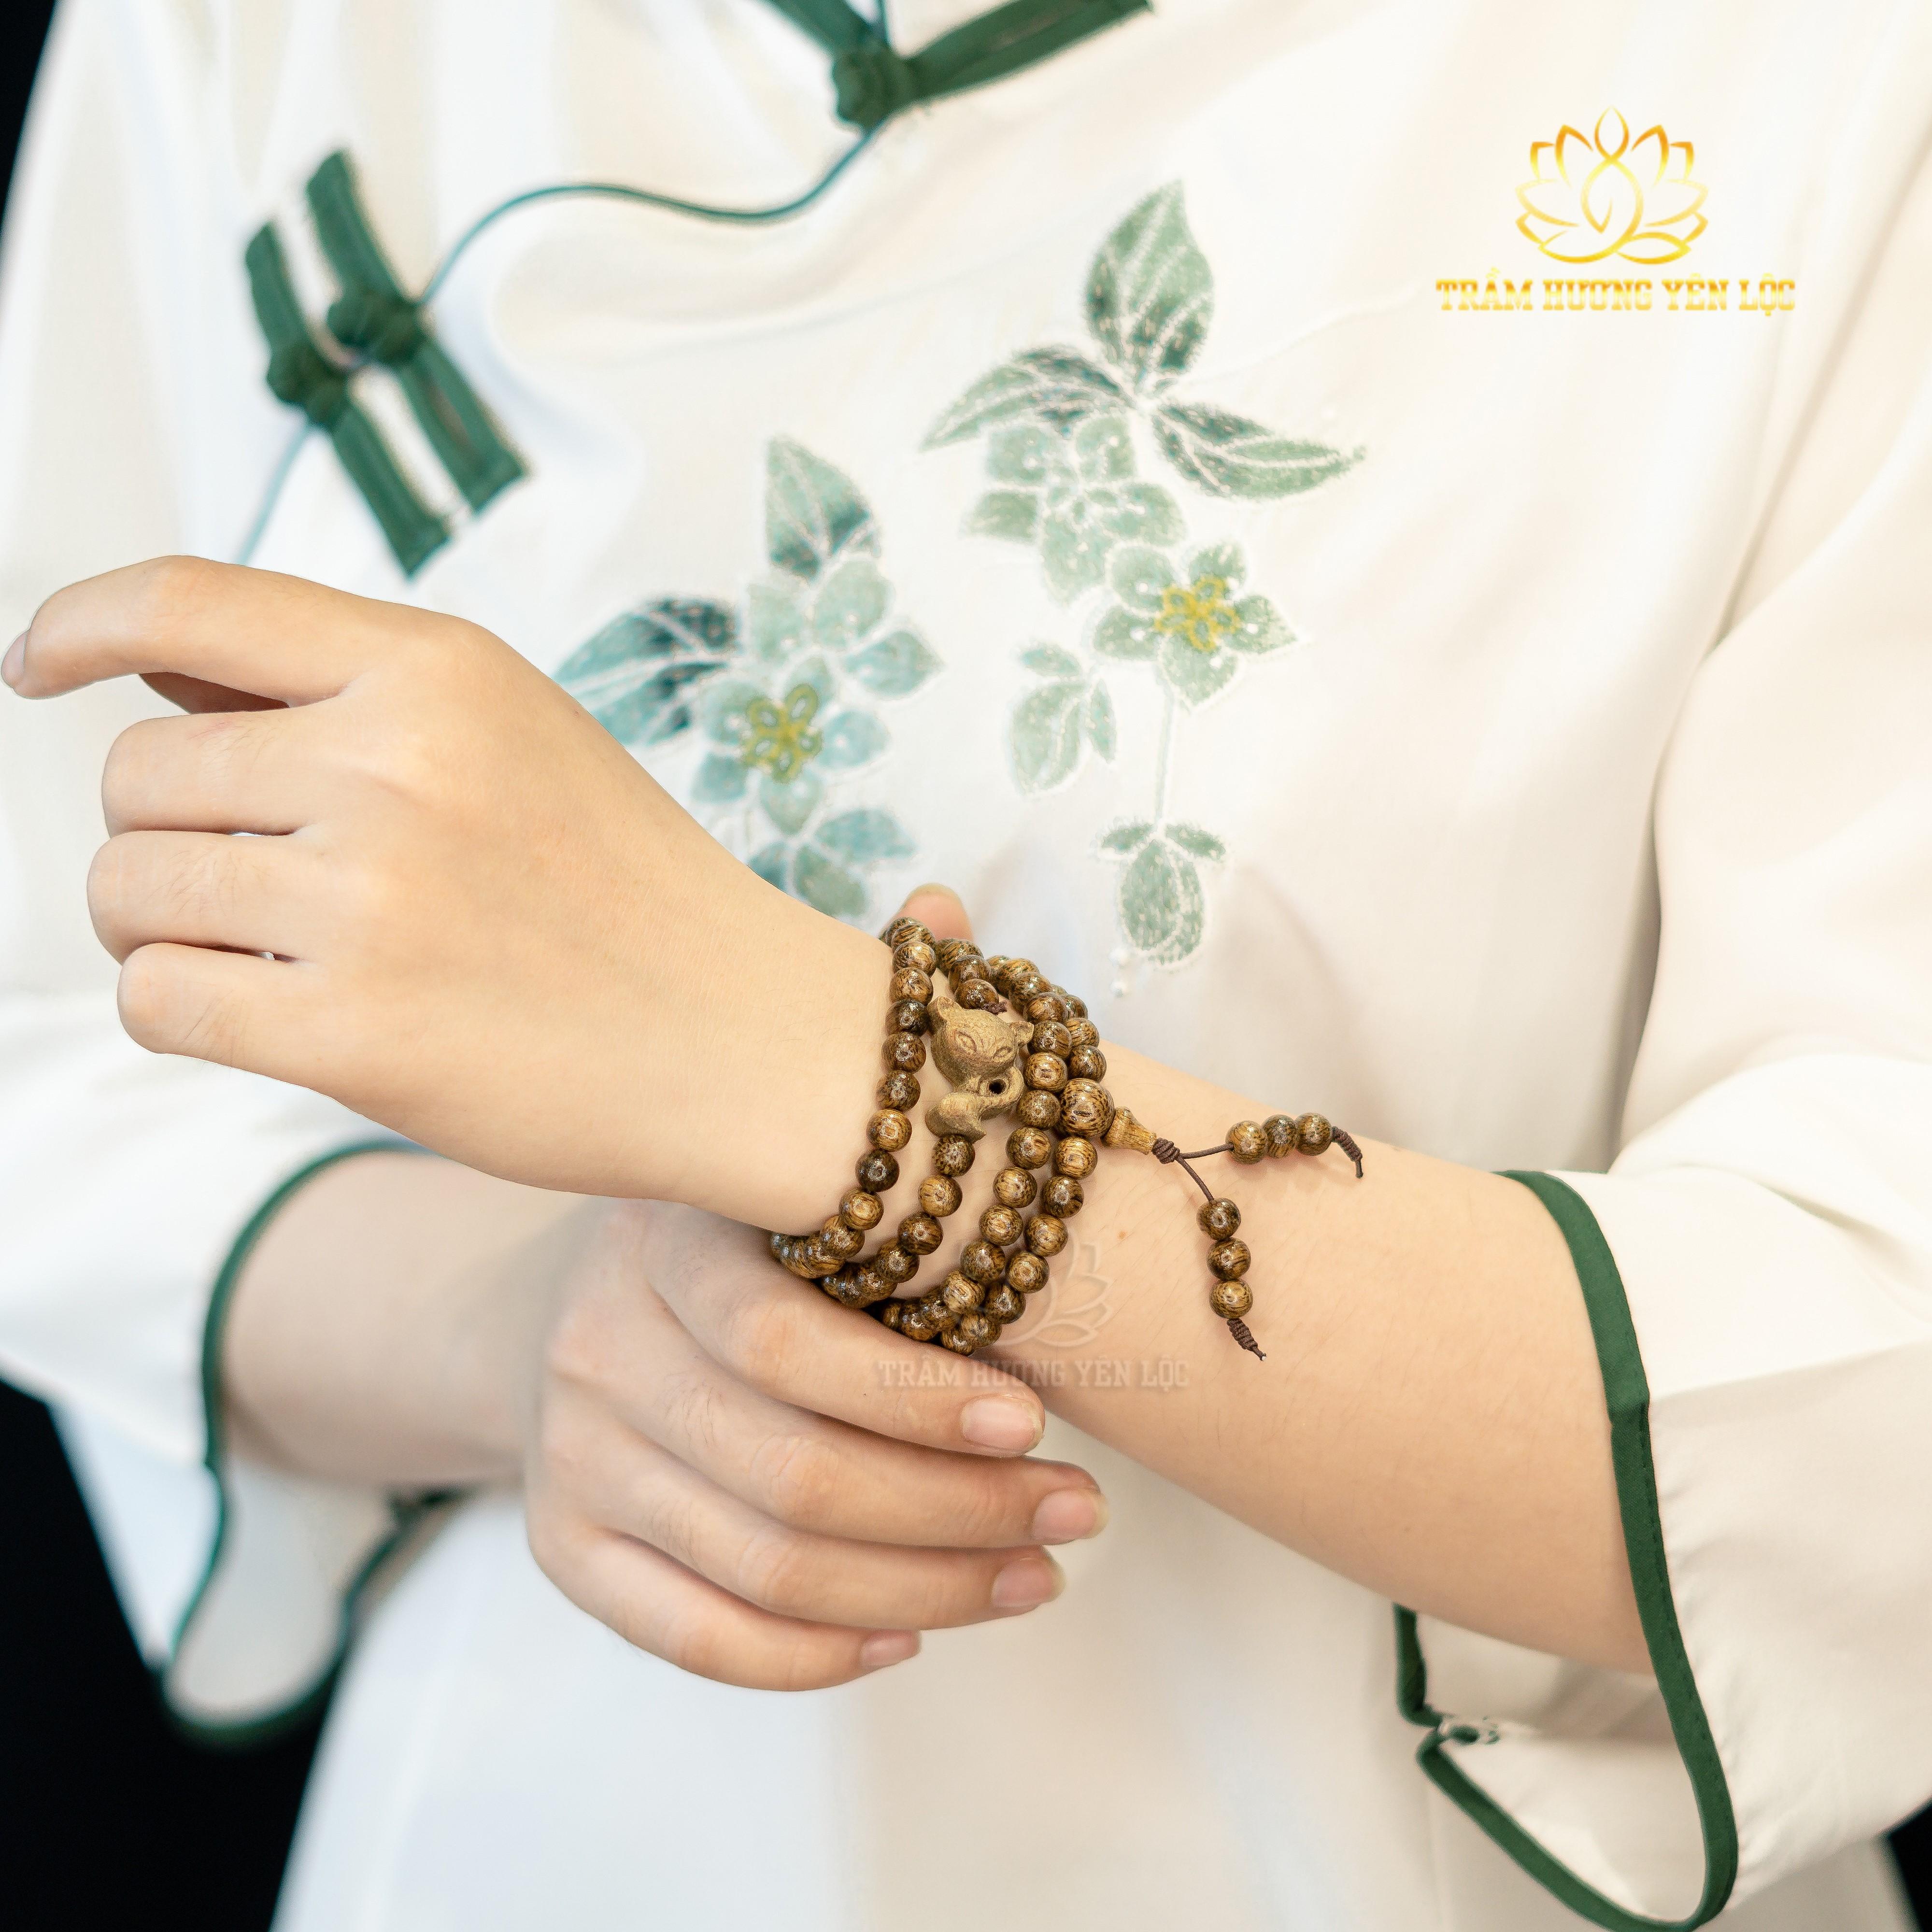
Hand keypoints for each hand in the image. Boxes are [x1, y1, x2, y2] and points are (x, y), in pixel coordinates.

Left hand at [2, 559, 880, 1222]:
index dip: (75, 622)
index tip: (34, 665)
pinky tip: (271, 1015)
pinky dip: (184, 1009)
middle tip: (248, 886)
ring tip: (272, 954)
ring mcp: (375, 900)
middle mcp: (398, 765)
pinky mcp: (354, 1034)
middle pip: (137, 774)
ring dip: (164, 927)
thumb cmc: (630, 891)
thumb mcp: (515, 737)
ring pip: (128, 889)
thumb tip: (147, 673)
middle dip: (163, 834)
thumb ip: (344, 695)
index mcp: (441, 670)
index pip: (186, 602)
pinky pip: (159, 999)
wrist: (748, 1038)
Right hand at [524, 1200, 1108, 1689]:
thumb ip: (885, 1258)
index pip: (781, 1341)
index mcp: (664, 1240)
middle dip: (961, 1510)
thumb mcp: (793, 1204)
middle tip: (1075, 1512)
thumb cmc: (739, 1244)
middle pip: (791, 1474)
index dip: (915, 1397)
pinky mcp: (562, 1546)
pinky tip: (911, 1634)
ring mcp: (571, 1456)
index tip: (1035, 1421)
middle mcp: (598, 1348)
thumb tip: (1053, 1371)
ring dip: (925, 1589)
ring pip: (765, 1567)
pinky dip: (818, 1657)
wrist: (567, 1296)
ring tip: (1034, 1576)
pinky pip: (698, 1638)